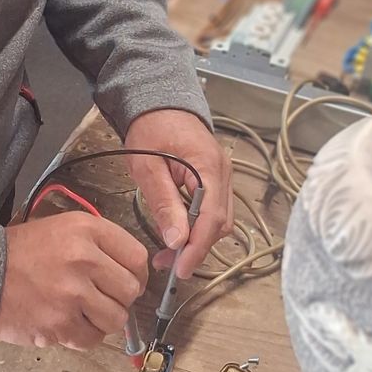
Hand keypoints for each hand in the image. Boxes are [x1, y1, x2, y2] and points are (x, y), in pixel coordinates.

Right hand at [0, 215, 148, 351]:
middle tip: (100, 298)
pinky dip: (84, 336)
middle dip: (119, 298)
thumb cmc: (21, 252)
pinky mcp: (59, 324)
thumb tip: (134, 274)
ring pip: (116, 318)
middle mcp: (84, 259)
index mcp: (87, 230)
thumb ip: (100, 245)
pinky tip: (68, 323)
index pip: (137, 257)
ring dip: (103, 319)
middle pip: (130, 290)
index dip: (137, 274)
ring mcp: (72, 294)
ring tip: (82, 312)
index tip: (127, 282)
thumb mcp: (63, 229)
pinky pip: (92, 339)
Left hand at [123, 109, 233, 281]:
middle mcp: (223, 172)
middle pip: (219, 223)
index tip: (181, 269)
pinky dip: (197, 227)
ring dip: (196, 240)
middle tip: (168, 265)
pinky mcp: (214, 179)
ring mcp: (222, 175)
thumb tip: (177, 240)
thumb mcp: (148, 166)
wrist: (156, 102)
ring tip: (167, 253)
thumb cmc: (149, 129)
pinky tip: (176, 233)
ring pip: (218, 220)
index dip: (198, 247)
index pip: (211, 218)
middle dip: (196, 248)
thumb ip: (164, 203)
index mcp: (209, 166)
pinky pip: (213, 210)